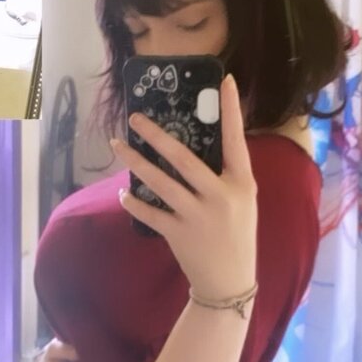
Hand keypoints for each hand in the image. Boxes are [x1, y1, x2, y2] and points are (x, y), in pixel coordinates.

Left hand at [111, 74, 256, 301]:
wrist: (230, 281)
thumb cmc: (237, 233)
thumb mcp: (243, 200)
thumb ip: (226, 174)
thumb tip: (195, 143)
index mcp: (241, 183)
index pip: (236, 139)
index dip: (231, 109)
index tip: (224, 81)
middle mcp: (220, 196)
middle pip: (183, 158)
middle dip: (156, 135)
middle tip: (135, 117)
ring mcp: (198, 216)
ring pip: (160, 183)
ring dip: (135, 163)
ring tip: (118, 145)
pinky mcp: (179, 234)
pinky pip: (149, 212)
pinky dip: (133, 202)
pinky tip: (122, 192)